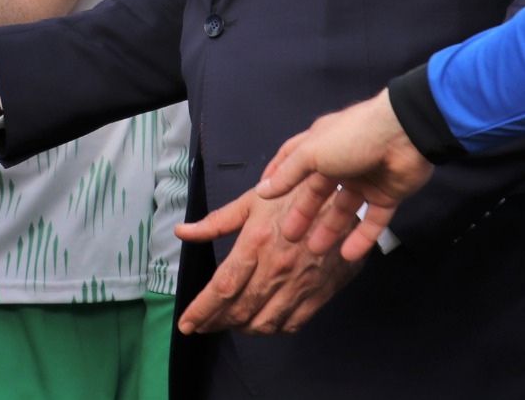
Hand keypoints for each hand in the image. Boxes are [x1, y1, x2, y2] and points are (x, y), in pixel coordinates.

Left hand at [174, 190, 363, 334]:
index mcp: (255, 243)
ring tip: (227, 324)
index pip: (222, 287)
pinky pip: (291, 323)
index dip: (201, 310)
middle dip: (215, 322)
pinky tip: (260, 324)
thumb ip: (215, 222)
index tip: (186, 324)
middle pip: (239, 309)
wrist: (343, 201)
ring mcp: (299, 284)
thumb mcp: (250, 202)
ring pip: (264, 322)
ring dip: (241, 328)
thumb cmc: (292, 196)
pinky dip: (272, 329)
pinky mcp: (319, 294)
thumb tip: (181, 232)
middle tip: (201, 326)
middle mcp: (276, 268)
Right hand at [252, 91, 433, 259]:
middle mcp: (340, 161)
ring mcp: (364, 180)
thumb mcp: (311, 153)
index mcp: (320, 144)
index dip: (279, 178)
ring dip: (329, 230)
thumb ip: (288, 174)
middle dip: (303, 214)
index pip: (293, 162)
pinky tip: (348, 255)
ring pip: (344, 210)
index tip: (265, 197)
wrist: (404, 136)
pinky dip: (361, 239)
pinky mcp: (387, 196)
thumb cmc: (350, 138)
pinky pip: (372, 222)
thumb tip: (262, 191)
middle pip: (317, 192)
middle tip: (290, 237)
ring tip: (314, 251)